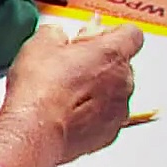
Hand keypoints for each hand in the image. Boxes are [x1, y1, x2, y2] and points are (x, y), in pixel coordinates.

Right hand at [0, 24, 143, 162]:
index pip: (131, 34)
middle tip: (72, 65)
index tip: (94, 37)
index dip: (112, 34)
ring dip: (96, 90)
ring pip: (114, 93)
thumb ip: (56, 33)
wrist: (35, 129)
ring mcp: (118, 110)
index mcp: (111, 53)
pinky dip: (90, 114)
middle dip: (100, 63)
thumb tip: (56, 35)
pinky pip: (105, 118)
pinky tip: (66, 113)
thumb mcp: (40, 44)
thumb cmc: (41, 90)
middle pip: (121, 65)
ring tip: (65, 93)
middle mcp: (123, 81)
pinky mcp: (108, 133)